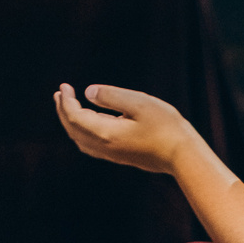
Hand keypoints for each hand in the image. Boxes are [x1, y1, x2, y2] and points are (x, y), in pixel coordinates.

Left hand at [53, 83, 199, 174]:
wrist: (183, 156)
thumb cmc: (165, 127)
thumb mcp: (139, 102)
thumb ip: (112, 96)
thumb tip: (89, 92)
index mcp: (105, 133)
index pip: (75, 117)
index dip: (66, 101)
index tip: (64, 86)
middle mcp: (104, 147)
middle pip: (73, 129)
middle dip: (63, 111)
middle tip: (60, 93)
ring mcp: (111, 154)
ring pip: (80, 139)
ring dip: (71, 122)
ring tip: (68, 106)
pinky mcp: (119, 156)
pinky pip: (90, 144)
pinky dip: (82, 130)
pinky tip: (90, 123)